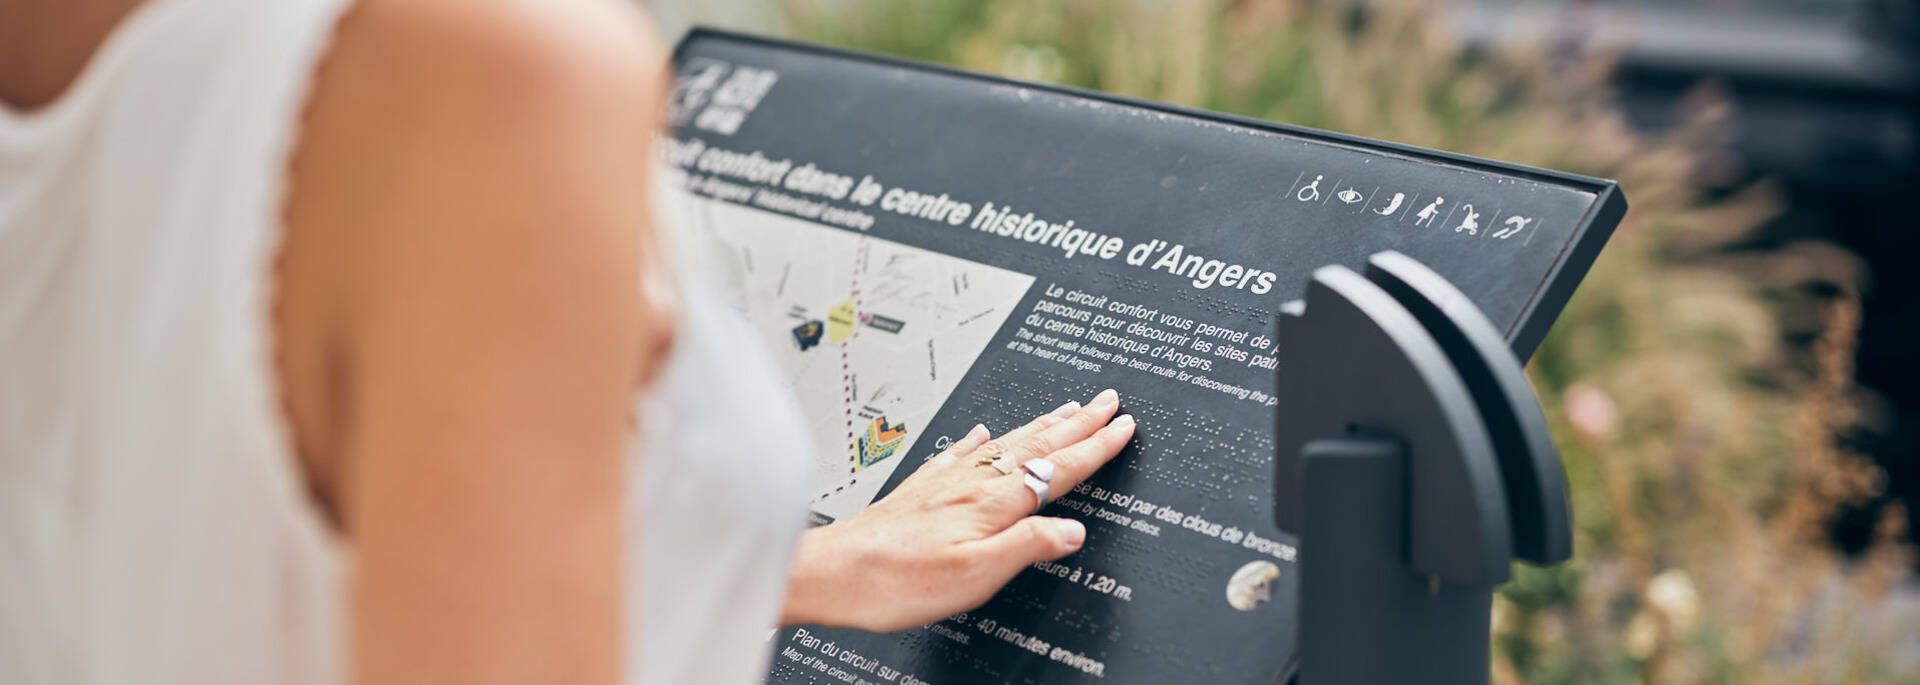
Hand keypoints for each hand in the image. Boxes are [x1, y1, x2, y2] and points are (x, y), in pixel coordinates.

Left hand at [780, 389, 1134, 632]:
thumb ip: (1027, 545)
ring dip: (1041, 425)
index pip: (1057, 470)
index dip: (1094, 447)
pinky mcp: (920, 490)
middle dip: (1077, 422)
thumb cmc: (896, 581)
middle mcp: (971, 483)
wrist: (832, 574)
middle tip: (1108, 399)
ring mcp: (945, 483)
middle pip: (1036, 446)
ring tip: (1067, 407)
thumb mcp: (975, 575)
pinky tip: (983, 431)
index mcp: (991, 503)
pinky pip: (962, 453)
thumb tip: (1072, 530)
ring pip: (1006, 444)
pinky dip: (981, 439)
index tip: (1123, 426)